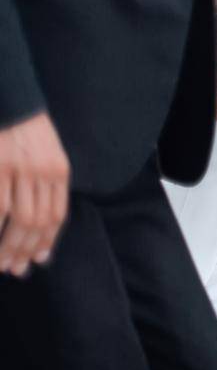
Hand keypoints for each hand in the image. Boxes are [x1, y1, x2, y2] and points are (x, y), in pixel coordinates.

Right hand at [0, 111, 70, 276]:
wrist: (11, 100)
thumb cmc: (25, 129)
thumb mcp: (46, 153)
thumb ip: (46, 183)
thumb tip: (40, 221)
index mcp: (59, 169)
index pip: (58, 214)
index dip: (48, 241)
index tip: (38, 260)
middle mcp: (44, 172)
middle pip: (40, 221)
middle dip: (27, 250)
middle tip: (15, 269)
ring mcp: (20, 170)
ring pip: (20, 219)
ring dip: (9, 247)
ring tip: (1, 264)